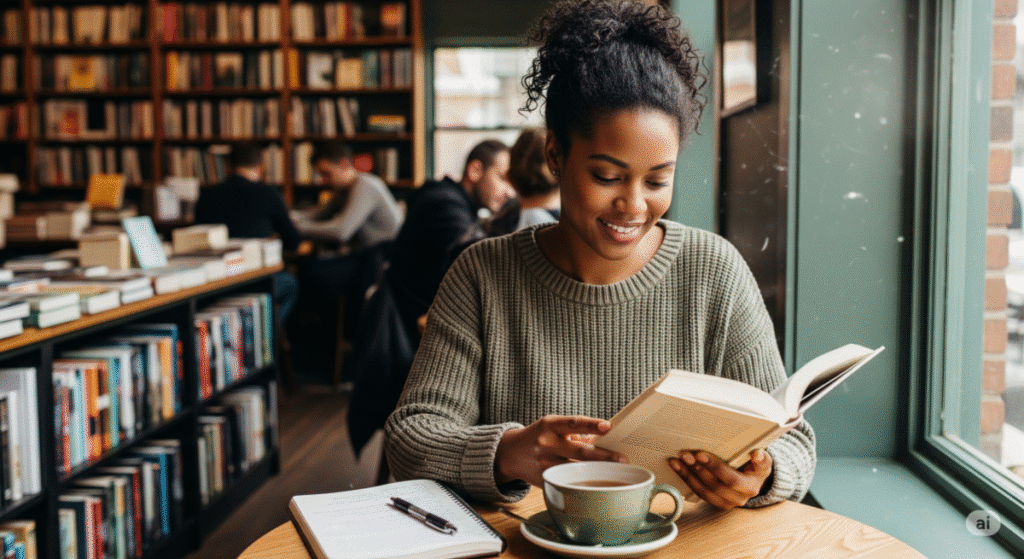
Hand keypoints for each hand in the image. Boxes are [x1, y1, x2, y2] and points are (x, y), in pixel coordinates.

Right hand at [495, 415, 625, 486]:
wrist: (510, 453)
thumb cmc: (538, 436)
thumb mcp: (553, 427)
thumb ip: (575, 432)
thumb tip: (603, 439)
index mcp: (550, 425)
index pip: (574, 423)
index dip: (591, 425)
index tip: (608, 426)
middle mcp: (547, 443)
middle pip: (579, 451)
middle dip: (603, 456)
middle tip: (623, 460)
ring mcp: (545, 463)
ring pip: (575, 469)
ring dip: (597, 472)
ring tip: (615, 474)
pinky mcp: (545, 479)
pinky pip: (567, 481)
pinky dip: (582, 482)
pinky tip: (596, 485)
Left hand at [668, 449, 772, 509]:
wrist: (753, 480)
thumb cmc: (757, 467)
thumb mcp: (764, 462)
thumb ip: (762, 458)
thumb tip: (757, 455)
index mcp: (750, 487)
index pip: (731, 479)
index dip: (715, 468)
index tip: (700, 454)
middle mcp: (739, 499)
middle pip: (714, 486)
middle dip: (698, 469)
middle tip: (685, 455)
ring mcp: (726, 503)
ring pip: (703, 491)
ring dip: (688, 475)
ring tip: (677, 461)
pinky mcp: (715, 502)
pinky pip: (699, 493)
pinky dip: (686, 479)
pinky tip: (677, 468)